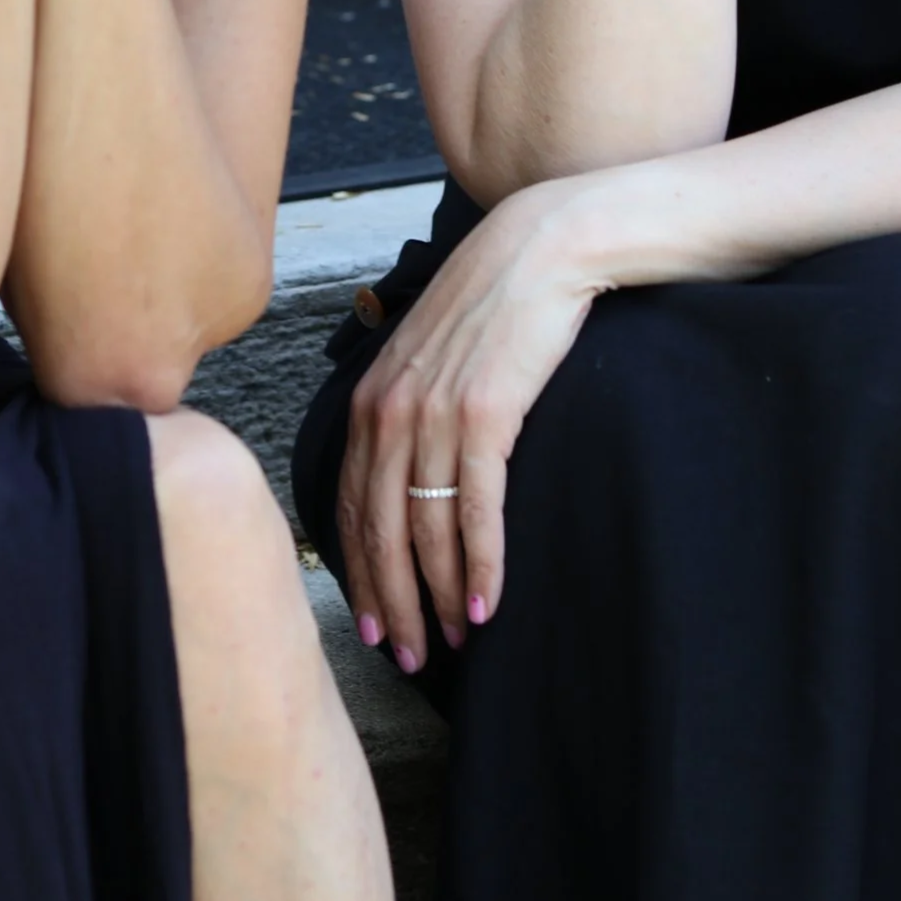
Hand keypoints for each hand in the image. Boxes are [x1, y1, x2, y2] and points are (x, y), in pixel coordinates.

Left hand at [337, 179, 598, 671]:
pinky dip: (479, 563)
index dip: (360, 574)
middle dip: (391, 602)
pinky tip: (487, 604)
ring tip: (453, 641)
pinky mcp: (486, 413)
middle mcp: (389, 409)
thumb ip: (409, 403)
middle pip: (380, 530)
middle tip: (406, 656)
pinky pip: (477, 508)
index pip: (353, 507)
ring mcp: (434, 412)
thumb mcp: (431, 351)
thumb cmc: (496, 300)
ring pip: (426, 529)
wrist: (547, 244)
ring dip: (439, 595)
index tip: (372, 625)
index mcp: (370, 399)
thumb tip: (408, 465)